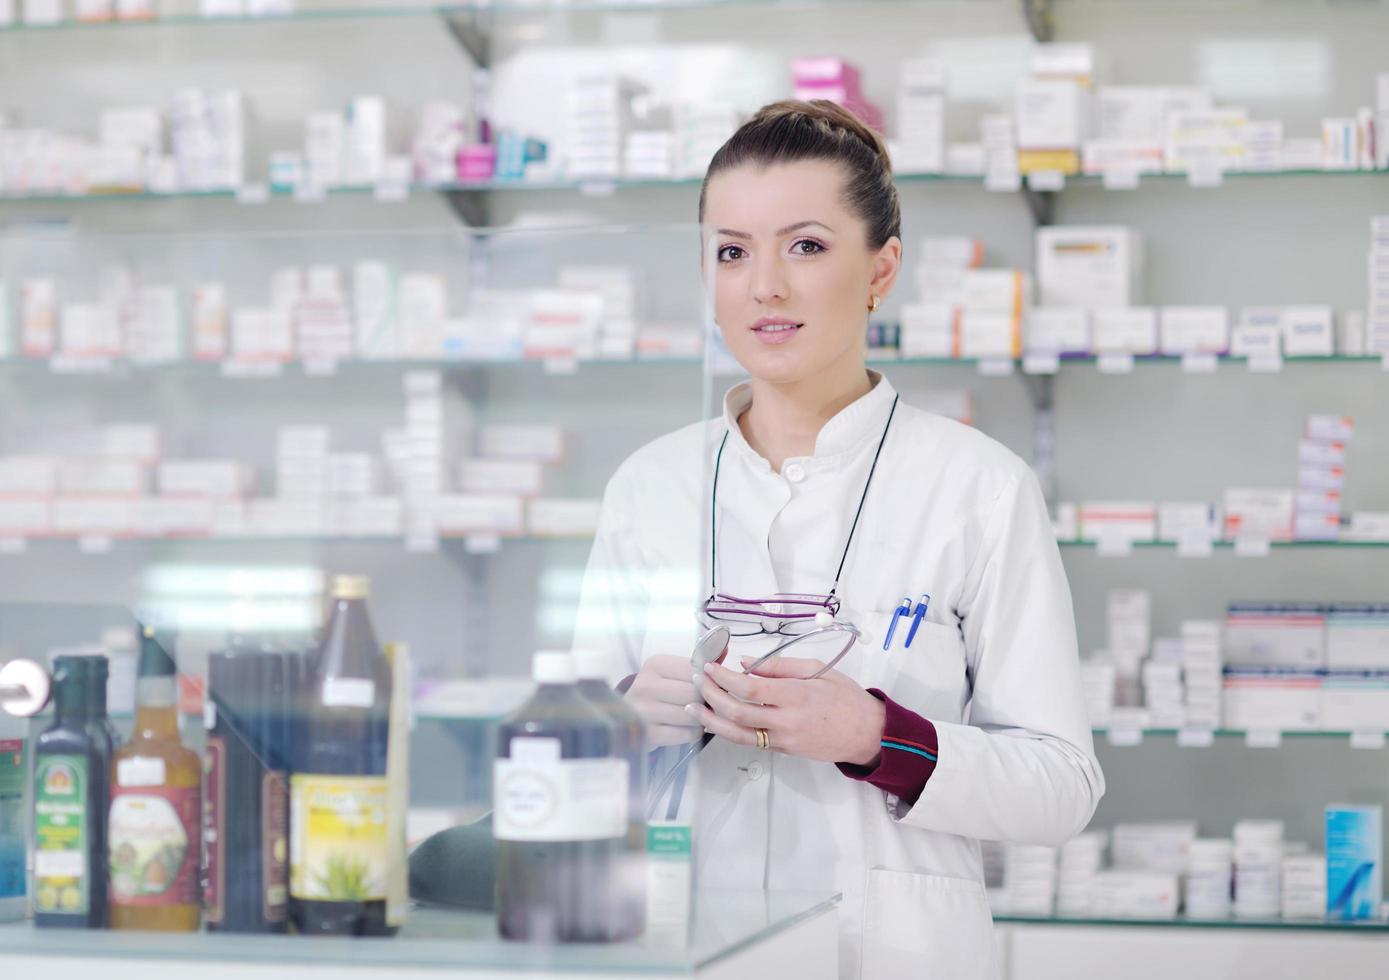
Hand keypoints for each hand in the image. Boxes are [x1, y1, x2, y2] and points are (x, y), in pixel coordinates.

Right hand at [627, 654, 717, 747]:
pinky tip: (687, 726)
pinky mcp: (649, 734)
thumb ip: (698, 663)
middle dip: (707, 700)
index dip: (709, 679)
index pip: (695, 670)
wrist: (631, 715)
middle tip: (709, 703)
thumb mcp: (672, 671)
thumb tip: (725, 650)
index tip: (712, 685)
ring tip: (698, 715)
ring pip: (692, 715)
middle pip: (694, 693)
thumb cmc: (659, 690)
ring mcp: (645, 711)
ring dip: (702, 718)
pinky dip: (694, 732)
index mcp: (655, 664)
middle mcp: (646, 686)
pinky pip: (687, 734)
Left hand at [688, 657, 885, 765]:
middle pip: (737, 712)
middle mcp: (786, 721)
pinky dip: (729, 731)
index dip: (724, 678)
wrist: (866, 734)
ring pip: (737, 734)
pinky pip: (750, 741)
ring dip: (712, 720)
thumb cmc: (846, 697)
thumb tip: (745, 664)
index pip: (749, 689)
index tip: (709, 667)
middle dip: (712, 696)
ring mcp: (783, 740)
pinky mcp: (783, 751)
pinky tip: (716, 720)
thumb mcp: (817, 669)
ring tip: (695, 707)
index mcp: (796, 695)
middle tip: (698, 681)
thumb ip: (779, 666)